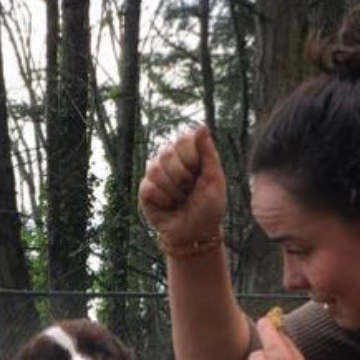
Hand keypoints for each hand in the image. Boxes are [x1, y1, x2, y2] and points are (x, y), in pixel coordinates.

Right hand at [139, 124, 226, 251]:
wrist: (195, 234)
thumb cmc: (209, 207)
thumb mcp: (215, 179)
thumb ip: (208, 152)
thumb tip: (201, 126)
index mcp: (188, 154)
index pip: (183, 140)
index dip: (192, 158)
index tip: (200, 173)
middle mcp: (169, 161)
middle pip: (166, 154)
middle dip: (182, 177)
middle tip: (189, 190)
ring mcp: (155, 175)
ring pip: (156, 171)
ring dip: (173, 191)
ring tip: (180, 199)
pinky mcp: (145, 191)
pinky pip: (149, 188)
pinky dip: (164, 200)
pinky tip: (169, 206)